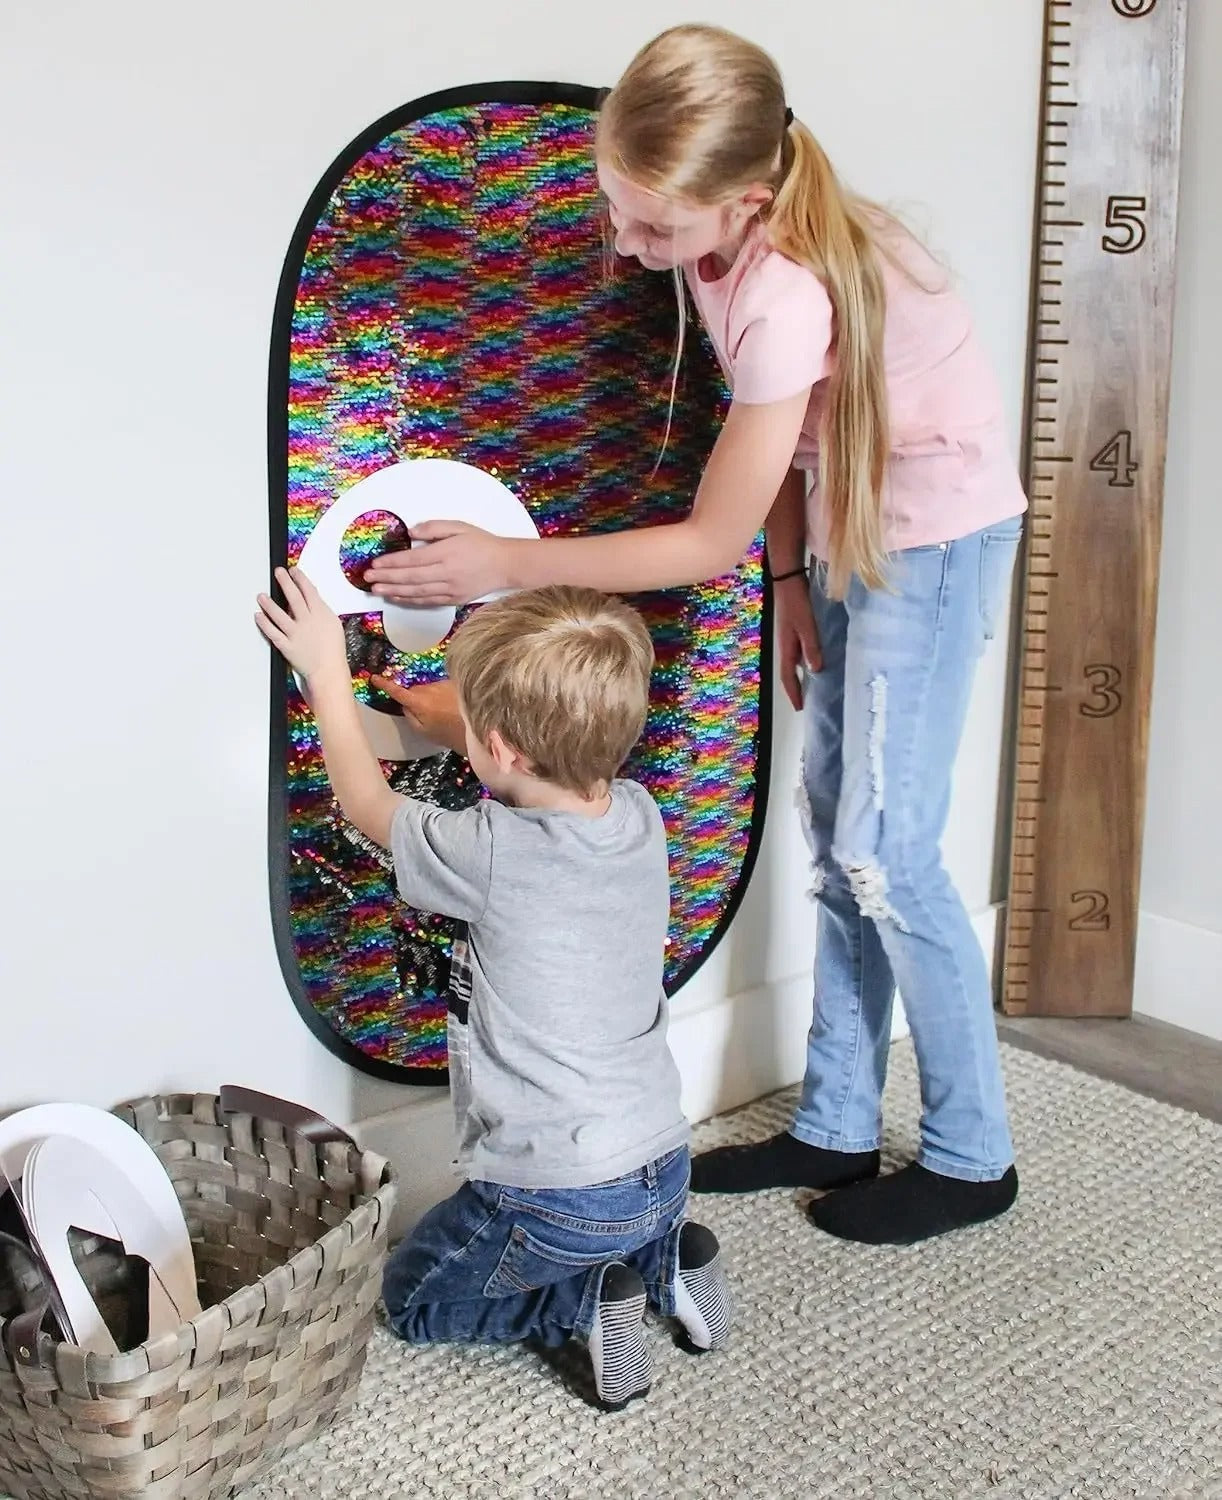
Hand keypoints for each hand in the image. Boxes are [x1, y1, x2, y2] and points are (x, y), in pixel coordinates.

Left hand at [255, 567, 347, 681]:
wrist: (329, 671)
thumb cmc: (334, 651)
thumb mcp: (334, 624)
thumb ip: (322, 610)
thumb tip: (313, 599)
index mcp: (321, 614)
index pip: (309, 591)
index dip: (300, 578)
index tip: (294, 571)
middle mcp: (307, 622)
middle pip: (294, 597)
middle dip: (285, 582)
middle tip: (278, 573)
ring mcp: (295, 633)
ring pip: (278, 614)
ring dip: (268, 603)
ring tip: (261, 596)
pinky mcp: (286, 645)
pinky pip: (272, 632)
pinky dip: (264, 624)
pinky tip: (258, 616)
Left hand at [364, 522, 515, 605]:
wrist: (505, 565)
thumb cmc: (481, 544)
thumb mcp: (458, 527)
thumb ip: (433, 528)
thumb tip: (411, 534)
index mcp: (447, 554)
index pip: (412, 560)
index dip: (391, 563)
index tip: (375, 564)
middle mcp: (446, 574)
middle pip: (410, 578)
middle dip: (387, 578)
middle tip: (368, 579)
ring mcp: (450, 589)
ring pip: (416, 592)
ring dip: (394, 591)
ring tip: (376, 590)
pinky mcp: (453, 599)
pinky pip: (427, 601)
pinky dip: (409, 600)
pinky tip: (396, 597)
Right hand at [369, 675, 467, 755]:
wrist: (477, 729)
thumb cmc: (449, 734)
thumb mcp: (423, 731)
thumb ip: (409, 716)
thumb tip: (404, 705)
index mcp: (419, 702)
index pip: (397, 691)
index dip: (384, 685)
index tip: (375, 678)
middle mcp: (430, 689)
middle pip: (414, 689)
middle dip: (414, 698)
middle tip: (423, 714)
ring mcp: (443, 684)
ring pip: (428, 688)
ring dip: (430, 696)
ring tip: (442, 713)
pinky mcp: (454, 682)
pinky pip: (441, 686)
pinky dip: (442, 694)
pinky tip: (451, 706)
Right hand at [774, 574, 820, 709]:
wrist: (786, 579)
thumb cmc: (796, 602)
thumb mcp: (806, 625)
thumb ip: (811, 647)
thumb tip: (815, 670)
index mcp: (786, 647)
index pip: (787, 677)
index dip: (793, 693)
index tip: (800, 708)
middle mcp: (786, 645)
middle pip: (789, 672)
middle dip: (796, 687)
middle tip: (805, 700)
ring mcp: (789, 636)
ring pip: (794, 661)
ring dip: (800, 675)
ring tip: (812, 684)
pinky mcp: (794, 628)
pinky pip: (799, 650)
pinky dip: (805, 659)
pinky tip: (815, 658)